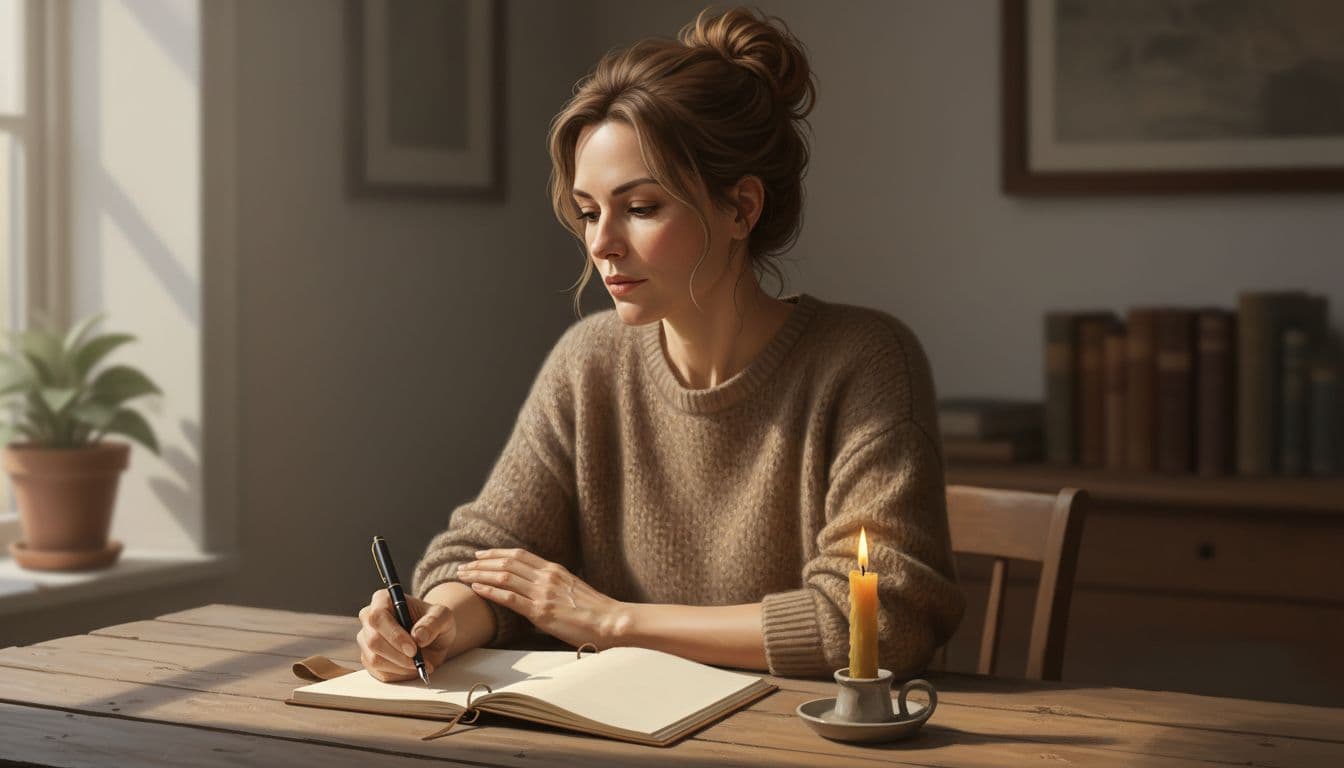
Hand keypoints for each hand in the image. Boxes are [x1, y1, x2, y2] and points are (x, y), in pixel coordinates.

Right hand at [356, 589, 456, 681]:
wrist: (432, 638)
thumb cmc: (434, 623)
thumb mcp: (443, 617)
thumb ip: (433, 622)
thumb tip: (418, 636)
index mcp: (383, 600)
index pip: (378, 617)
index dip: (394, 635)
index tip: (413, 649)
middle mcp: (369, 618)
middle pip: (373, 641)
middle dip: (398, 656)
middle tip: (419, 662)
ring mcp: (366, 640)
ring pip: (374, 659)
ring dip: (400, 667)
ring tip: (421, 664)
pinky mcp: (368, 659)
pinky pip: (378, 673)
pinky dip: (398, 675)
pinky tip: (412, 669)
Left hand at [456, 548, 625, 647]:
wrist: (610, 620)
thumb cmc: (595, 610)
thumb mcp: (572, 589)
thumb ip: (554, 586)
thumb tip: (538, 589)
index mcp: (554, 570)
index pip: (519, 555)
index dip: (496, 553)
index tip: (480, 555)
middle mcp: (546, 576)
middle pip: (507, 563)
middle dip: (482, 563)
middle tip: (464, 565)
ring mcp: (543, 593)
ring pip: (504, 577)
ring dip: (480, 574)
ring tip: (464, 576)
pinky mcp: (541, 611)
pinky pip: (509, 598)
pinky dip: (490, 591)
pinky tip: (477, 589)